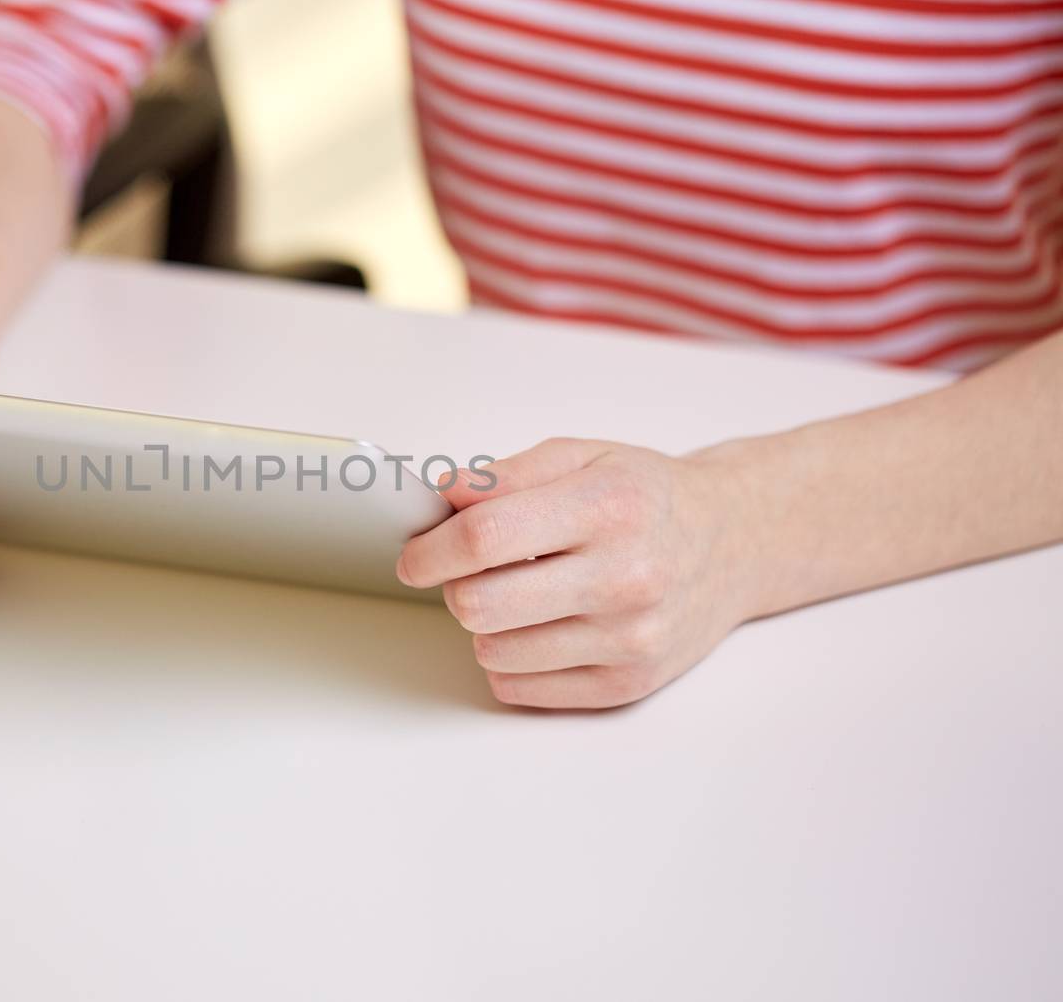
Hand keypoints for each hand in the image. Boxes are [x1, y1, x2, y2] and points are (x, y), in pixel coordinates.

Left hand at [397, 438, 753, 708]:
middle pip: (480, 604)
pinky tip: (537, 628)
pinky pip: (521, 689)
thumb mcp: (583, 458)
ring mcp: (630, 638)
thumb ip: (507, 475)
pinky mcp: (629, 684)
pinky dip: (511, 660)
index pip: (485, 537)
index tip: (413, 554)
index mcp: (608, 508)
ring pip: (494, 652)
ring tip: (518, 595)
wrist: (734, 542)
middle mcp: (625, 577)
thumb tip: (442, 496)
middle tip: (470, 572)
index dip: (431, 548)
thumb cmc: (649, 498)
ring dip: (486, 625)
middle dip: (455, 588)